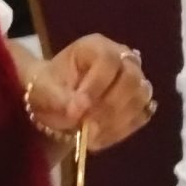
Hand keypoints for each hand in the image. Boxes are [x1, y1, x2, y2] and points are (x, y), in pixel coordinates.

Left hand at [25, 35, 155, 151]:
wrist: (54, 98)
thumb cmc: (48, 86)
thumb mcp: (45, 89)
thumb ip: (61, 98)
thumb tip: (78, 112)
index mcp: (96, 46)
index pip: (108, 60)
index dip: (96, 86)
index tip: (77, 110)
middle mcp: (122, 58)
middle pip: (132, 78)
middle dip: (109, 106)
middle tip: (87, 127)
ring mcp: (134, 79)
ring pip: (141, 98)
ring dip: (116, 121)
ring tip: (90, 135)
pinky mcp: (138, 101)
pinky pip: (141, 116)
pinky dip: (120, 131)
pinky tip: (97, 139)